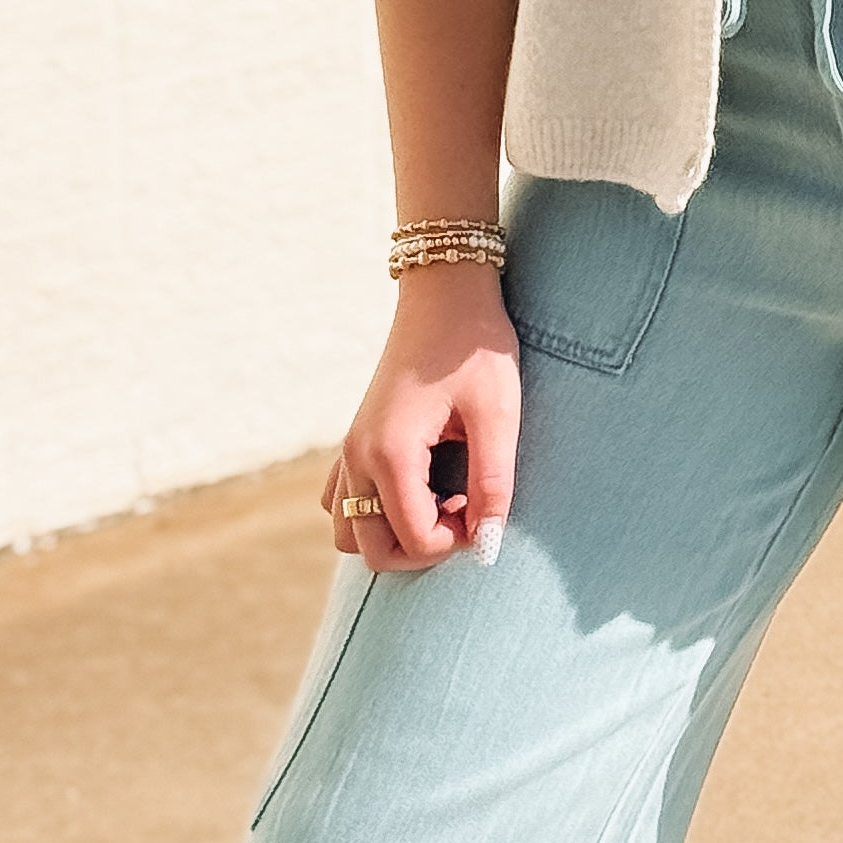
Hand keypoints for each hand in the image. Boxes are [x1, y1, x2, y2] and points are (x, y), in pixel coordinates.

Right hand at [324, 266, 519, 569]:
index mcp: (391, 452)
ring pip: (349, 531)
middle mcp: (358, 455)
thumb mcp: (499, 415)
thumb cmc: (476, 349)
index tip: (484, 506)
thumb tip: (488, 545)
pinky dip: (372, 510)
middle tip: (465, 511)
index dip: (457, 542)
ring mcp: (349, 448)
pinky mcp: (354, 439)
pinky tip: (416, 485)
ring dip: (393, 533)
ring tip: (440, 500)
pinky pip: (342, 500)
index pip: (414, 539)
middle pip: (373, 550)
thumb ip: (494, 484)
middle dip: (423, 548)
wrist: (445, 293)